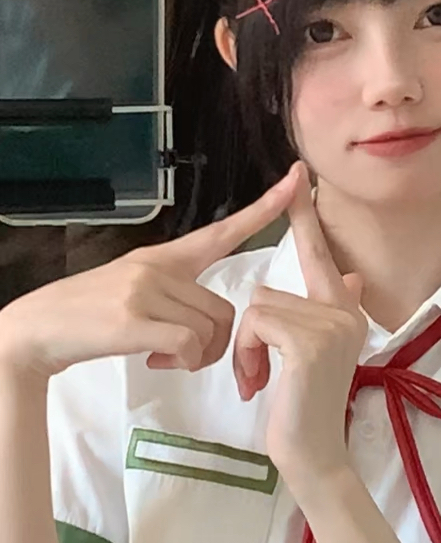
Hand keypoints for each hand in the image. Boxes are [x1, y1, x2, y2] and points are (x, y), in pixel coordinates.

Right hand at [0, 168, 299, 380]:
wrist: (40, 329)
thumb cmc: (91, 316)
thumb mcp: (135, 288)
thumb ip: (175, 293)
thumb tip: (208, 323)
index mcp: (166, 257)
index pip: (224, 229)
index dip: (265, 208)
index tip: (297, 180)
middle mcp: (160, 266)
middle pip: (225, 307)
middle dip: (217, 343)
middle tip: (185, 355)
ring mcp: (146, 290)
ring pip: (212, 328)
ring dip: (198, 356)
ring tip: (166, 357)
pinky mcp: (135, 319)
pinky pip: (190, 344)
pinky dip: (183, 362)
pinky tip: (157, 362)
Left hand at [234, 164, 366, 494]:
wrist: (313, 456)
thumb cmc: (302, 409)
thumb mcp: (313, 355)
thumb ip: (329, 310)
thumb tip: (351, 274)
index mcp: (346, 309)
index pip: (319, 253)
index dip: (305, 216)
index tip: (299, 174)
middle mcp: (346, 310)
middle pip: (270, 291)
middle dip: (252, 333)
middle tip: (261, 371)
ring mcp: (332, 324)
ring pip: (258, 307)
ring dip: (247, 347)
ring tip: (264, 379)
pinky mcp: (309, 340)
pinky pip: (257, 323)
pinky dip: (248, 353)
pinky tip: (262, 382)